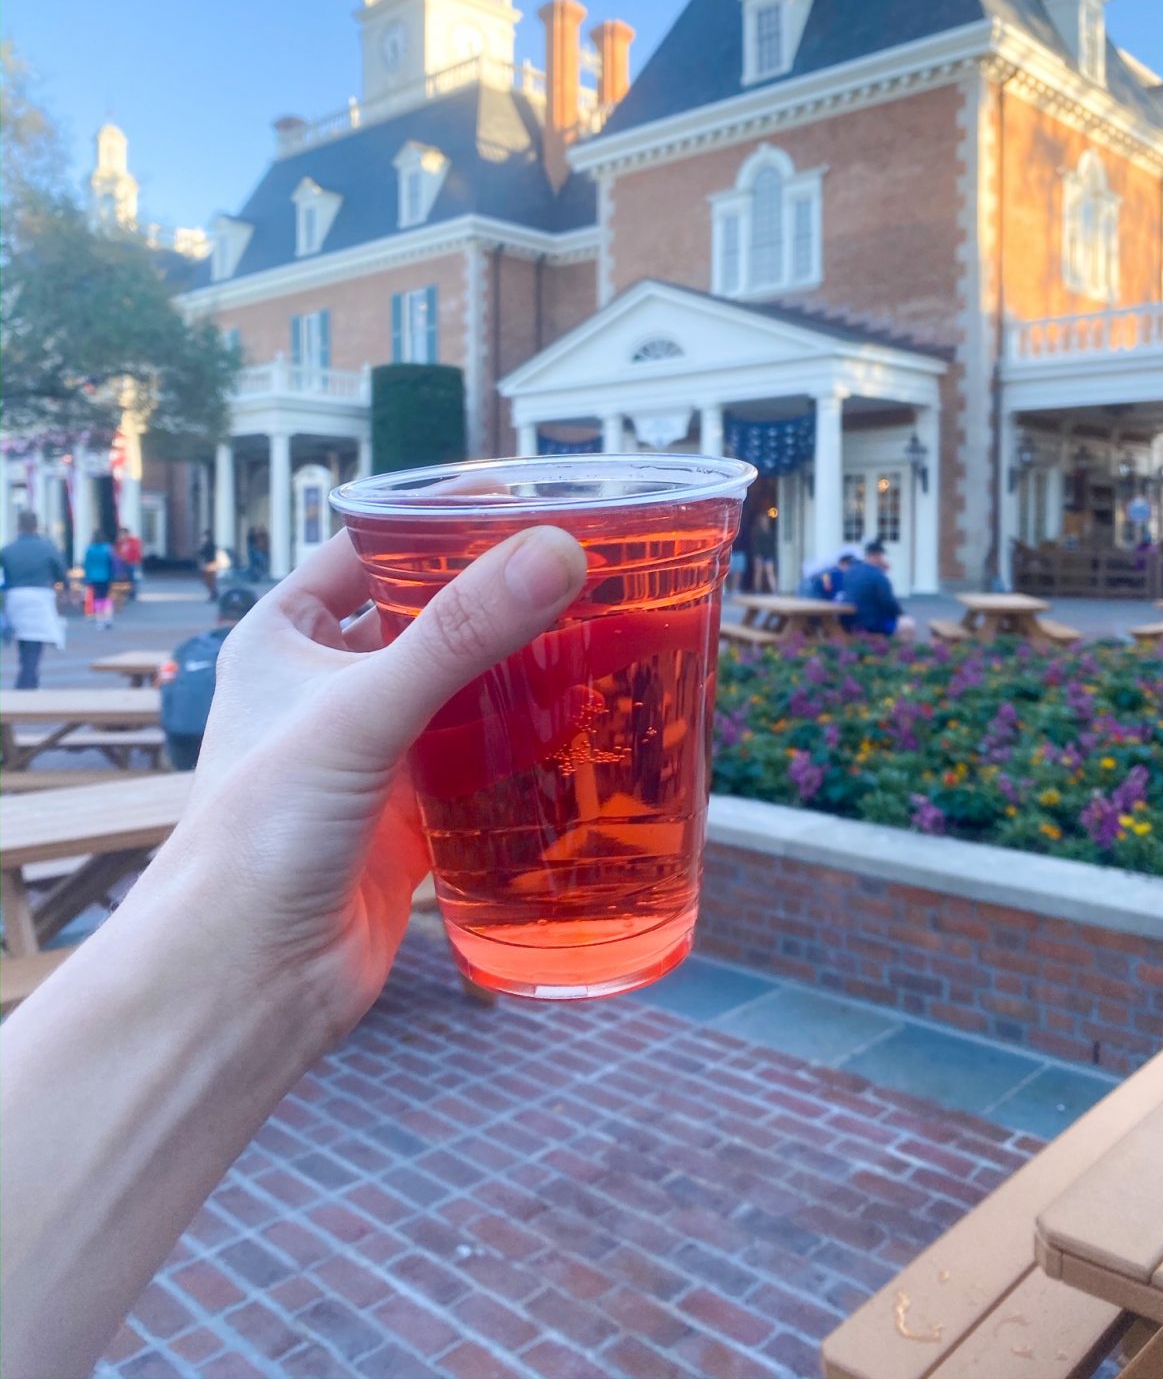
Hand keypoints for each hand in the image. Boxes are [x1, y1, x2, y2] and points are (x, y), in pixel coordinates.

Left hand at [131, 525, 586, 1045]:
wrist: (246, 980)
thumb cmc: (261, 833)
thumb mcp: (361, 711)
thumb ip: (460, 632)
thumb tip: (554, 553)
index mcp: (284, 639)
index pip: (367, 550)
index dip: (436, 522)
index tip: (521, 502)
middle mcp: (324, 690)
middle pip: (425, 620)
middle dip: (494, 600)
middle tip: (578, 572)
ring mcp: (368, 755)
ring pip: (458, 692)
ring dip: (518, 672)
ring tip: (597, 638)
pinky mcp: (408, 817)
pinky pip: (477, 764)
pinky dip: (523, 746)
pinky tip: (581, 728)